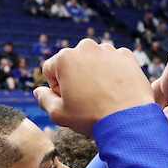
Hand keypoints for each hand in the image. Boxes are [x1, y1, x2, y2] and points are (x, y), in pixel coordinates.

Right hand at [35, 40, 153, 134]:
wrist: (129, 120)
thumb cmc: (91, 117)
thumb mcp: (59, 114)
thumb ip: (44, 100)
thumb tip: (38, 91)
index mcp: (65, 58)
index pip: (50, 70)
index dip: (56, 88)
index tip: (69, 101)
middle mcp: (86, 47)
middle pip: (73, 63)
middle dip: (75, 78)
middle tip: (86, 99)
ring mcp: (108, 50)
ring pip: (94, 61)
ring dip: (95, 74)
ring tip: (103, 95)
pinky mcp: (127, 56)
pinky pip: (114, 62)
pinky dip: (114, 73)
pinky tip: (116, 90)